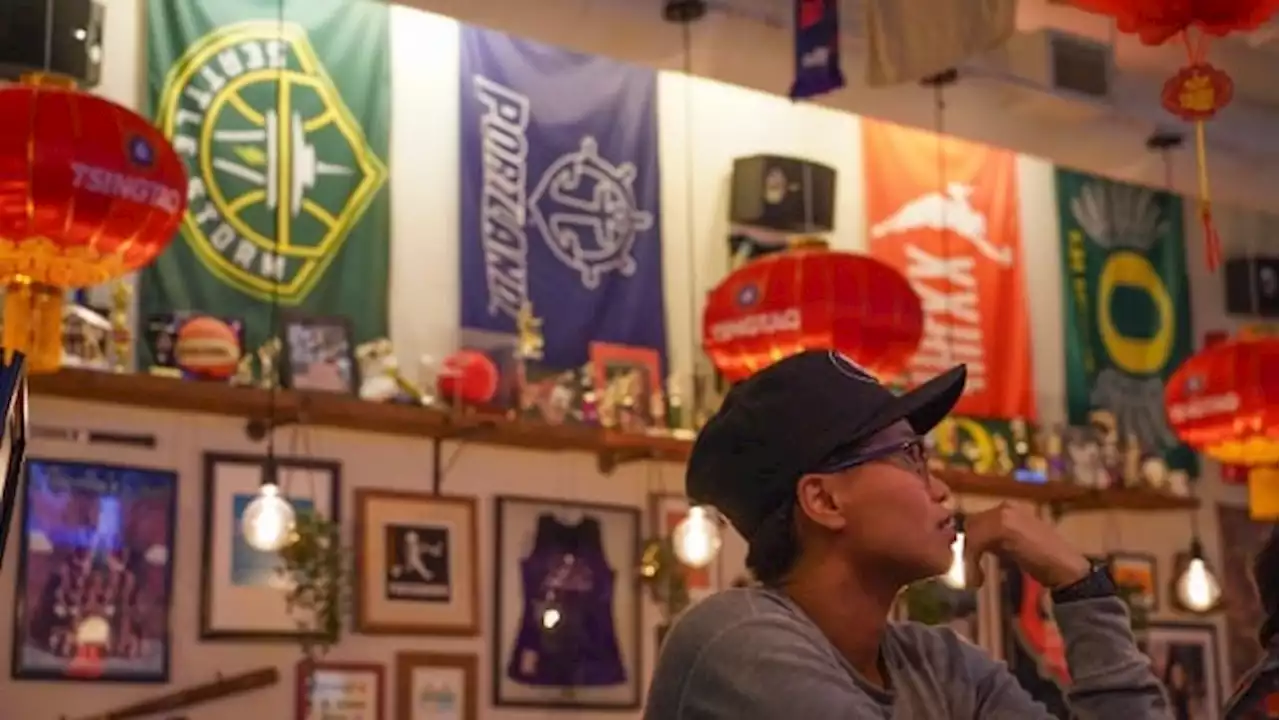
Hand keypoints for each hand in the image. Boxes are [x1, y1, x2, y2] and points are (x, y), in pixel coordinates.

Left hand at [961, 503, 1090, 589]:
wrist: (1067, 569)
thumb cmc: (1046, 561)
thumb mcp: (1016, 544)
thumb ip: (997, 540)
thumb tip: (973, 543)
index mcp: (1011, 508)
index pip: (978, 520)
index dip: (972, 542)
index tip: (973, 563)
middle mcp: (1007, 507)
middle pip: (971, 524)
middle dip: (969, 548)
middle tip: (974, 571)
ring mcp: (1006, 514)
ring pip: (972, 533)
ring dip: (970, 558)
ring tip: (977, 578)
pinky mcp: (1004, 526)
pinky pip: (976, 542)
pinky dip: (973, 562)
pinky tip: (979, 579)